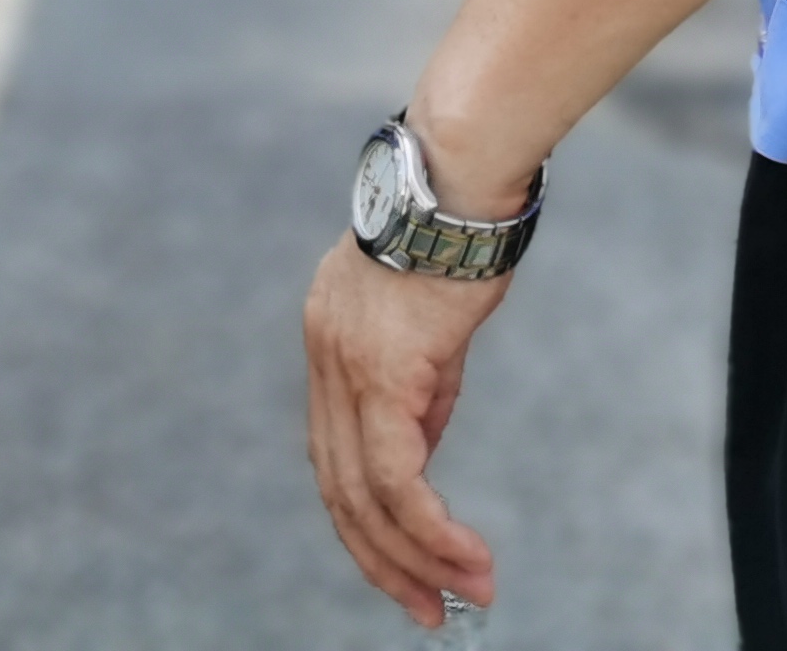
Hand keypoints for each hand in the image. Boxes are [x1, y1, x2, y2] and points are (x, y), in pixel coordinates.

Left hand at [303, 237, 506, 627]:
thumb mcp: (432, 326)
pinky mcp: (383, 372)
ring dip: (414, 556)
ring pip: (365, 493)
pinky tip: (463, 556)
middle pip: (338, 488)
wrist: (460, 179)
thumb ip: (423, 390)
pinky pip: (398, 474)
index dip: (366, 518)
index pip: (333, 454)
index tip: (405, 564)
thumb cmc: (459, 237)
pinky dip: (429, 526)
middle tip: (426, 610)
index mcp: (328, 341)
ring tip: (463, 595)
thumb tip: (424, 451)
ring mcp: (345, 366)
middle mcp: (323, 358)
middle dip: (383, 559)